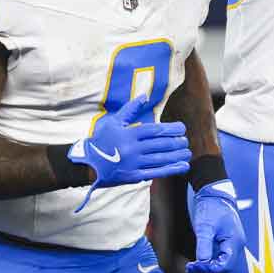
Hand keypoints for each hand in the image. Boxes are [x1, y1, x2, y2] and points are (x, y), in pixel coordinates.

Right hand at [69, 94, 189, 210]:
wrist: (86, 164)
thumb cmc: (100, 140)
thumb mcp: (113, 122)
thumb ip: (130, 109)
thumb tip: (145, 96)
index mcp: (128, 134)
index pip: (155, 130)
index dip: (171, 129)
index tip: (182, 129)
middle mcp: (132, 148)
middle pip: (161, 144)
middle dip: (177, 142)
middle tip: (185, 141)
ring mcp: (133, 163)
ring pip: (161, 158)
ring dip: (177, 156)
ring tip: (187, 153)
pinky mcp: (133, 176)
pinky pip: (156, 172)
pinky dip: (171, 169)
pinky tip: (183, 166)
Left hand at [186, 179, 244, 272]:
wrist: (216, 194)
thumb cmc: (212, 208)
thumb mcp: (205, 227)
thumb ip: (204, 246)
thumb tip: (201, 263)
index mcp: (234, 242)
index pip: (224, 266)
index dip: (208, 269)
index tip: (191, 266)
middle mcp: (237, 246)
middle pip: (226, 268)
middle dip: (208, 272)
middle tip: (190, 269)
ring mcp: (233, 245)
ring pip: (224, 265)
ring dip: (210, 270)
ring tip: (194, 270)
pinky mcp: (228, 243)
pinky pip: (222, 259)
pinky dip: (213, 265)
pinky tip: (203, 268)